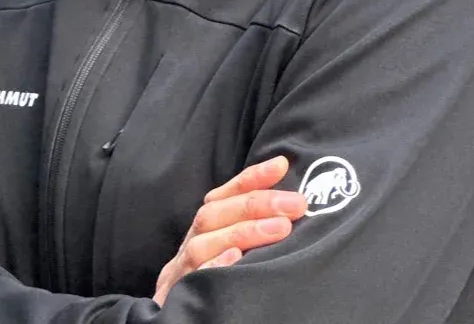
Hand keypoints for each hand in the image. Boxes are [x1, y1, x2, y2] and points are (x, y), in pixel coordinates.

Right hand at [152, 155, 305, 305]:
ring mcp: (182, 271)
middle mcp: (191, 245)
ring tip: (281, 228)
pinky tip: (236, 260)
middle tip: (296, 204)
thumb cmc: (215, 277)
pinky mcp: (178, 296)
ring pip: (201, 245)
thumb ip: (250, 225)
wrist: (177, 319)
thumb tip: (290, 203)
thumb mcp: (229, 246)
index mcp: (203, 230)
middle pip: (212, 215)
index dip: (251, 178)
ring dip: (242, 233)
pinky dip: (213, 268)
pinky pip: (193, 281)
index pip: (224, 195)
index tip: (281, 165)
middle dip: (256, 204)